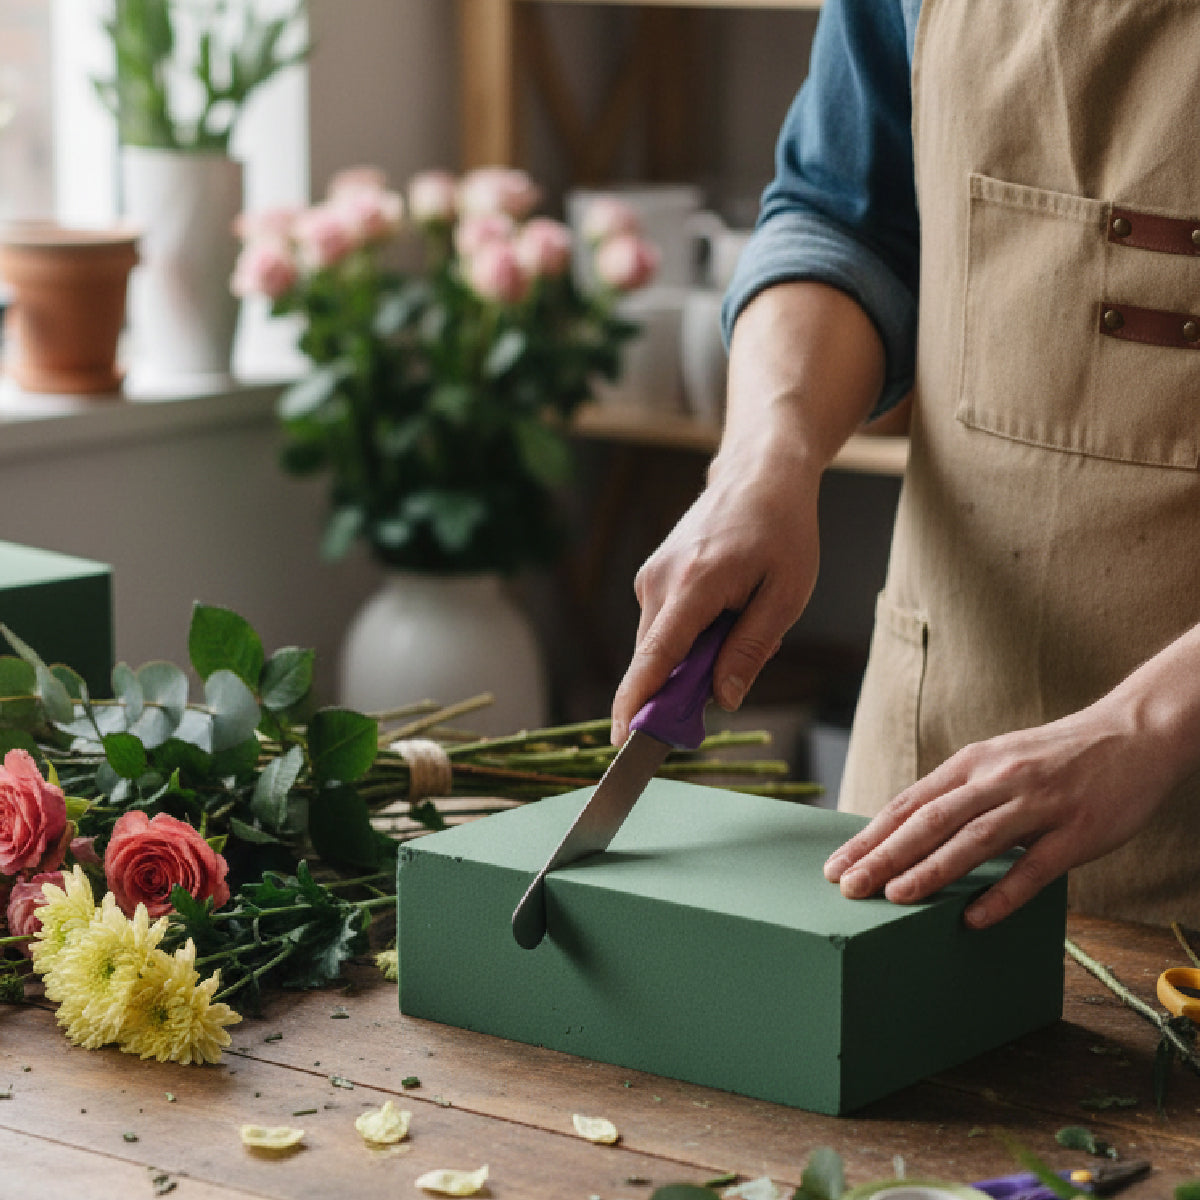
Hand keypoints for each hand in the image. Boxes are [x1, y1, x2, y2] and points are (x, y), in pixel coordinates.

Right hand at [609, 436, 821, 744]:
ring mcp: (651, 577)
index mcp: (694, 585)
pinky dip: (692, 636)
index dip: (637, 703)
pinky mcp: (653, 577)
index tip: (623, 740)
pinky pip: (665, 626)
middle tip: (734, 676)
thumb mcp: (786, 595)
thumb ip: (751, 649)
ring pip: (662, 645)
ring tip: (744, 619)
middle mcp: (659, 581)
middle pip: (657, 660)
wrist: (759, 474)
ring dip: (696, 656)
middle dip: (686, 685)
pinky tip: (727, 610)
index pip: (655, 657)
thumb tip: (723, 698)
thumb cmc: (782, 530)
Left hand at [822, 698, 1178, 927]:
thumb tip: (909, 831)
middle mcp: (998, 779)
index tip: (836, 864)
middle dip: (884, 855)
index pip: (909, 803)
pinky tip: (973, 918)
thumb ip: (959, 793)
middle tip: (848, 886)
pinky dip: (1002, 893)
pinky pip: (1035, 867)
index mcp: (972, 763)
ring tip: (895, 897)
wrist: (1135, 731)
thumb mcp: (998, 761)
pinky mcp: (1078, 830)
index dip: (871, 836)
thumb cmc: (1056, 756)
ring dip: (931, 869)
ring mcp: (1039, 804)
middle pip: (930, 820)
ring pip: (974, 839)